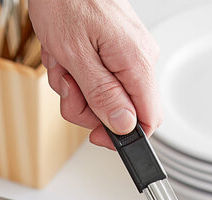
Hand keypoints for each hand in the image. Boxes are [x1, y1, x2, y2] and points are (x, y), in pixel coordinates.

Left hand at [28, 0, 161, 148]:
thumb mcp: (75, 54)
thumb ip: (102, 95)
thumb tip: (124, 126)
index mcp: (137, 62)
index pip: (149, 120)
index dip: (123, 137)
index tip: (97, 136)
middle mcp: (139, 59)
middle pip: (122, 112)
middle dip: (87, 107)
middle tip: (67, 85)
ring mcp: (128, 55)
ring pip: (106, 97)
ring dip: (76, 89)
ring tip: (63, 62)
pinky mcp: (116, 50)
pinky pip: (100, 78)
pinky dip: (77, 73)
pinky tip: (66, 55)